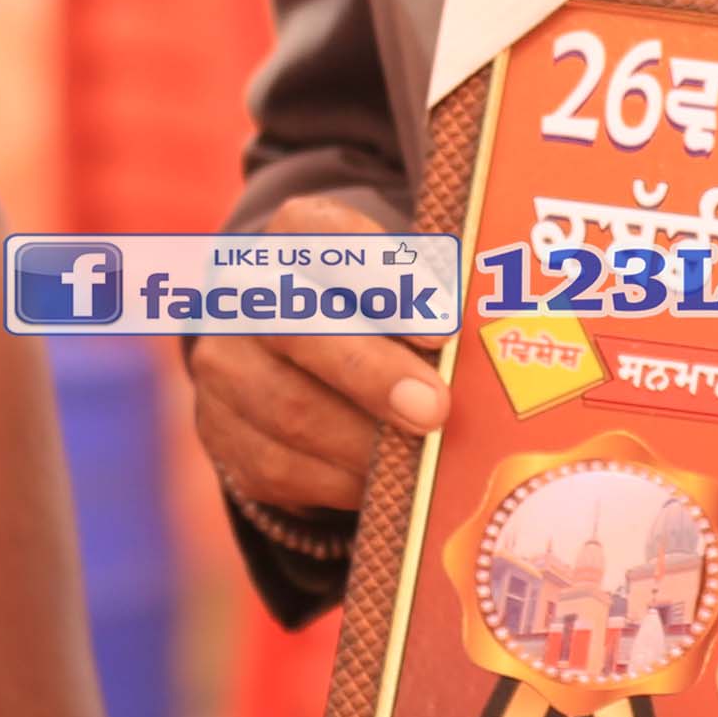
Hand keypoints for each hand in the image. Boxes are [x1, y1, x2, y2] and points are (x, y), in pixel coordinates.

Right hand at [180, 192, 446, 522]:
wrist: (299, 352)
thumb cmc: (381, 307)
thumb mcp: (404, 280)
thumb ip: (435, 296)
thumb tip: (495, 335)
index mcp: (295, 233)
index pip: (328, 239)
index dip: (385, 282)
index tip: (443, 327)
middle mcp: (245, 289)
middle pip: (297, 328)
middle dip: (372, 374)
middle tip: (436, 409)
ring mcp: (225, 362)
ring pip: (286, 407)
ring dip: (362, 441)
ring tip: (418, 459)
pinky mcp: (221, 430)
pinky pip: (277, 465)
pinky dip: (337, 480)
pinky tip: (381, 483)